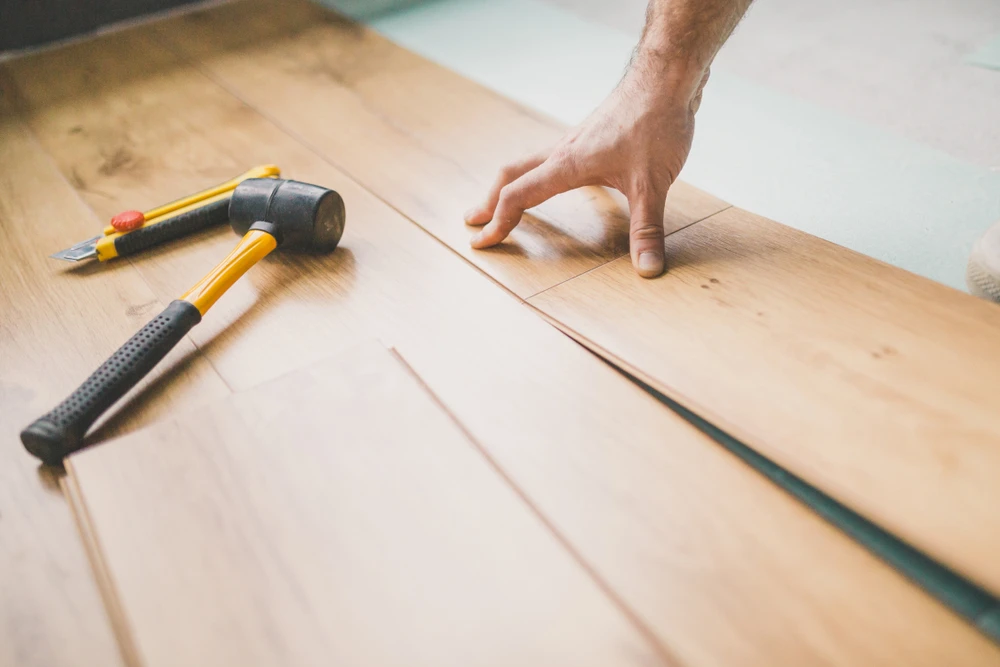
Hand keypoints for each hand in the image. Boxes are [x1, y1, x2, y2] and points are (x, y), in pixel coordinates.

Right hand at [464, 61, 708, 277]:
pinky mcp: (591, 136)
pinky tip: (557, 183)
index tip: (481, 243)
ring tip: (504, 205)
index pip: (516, 197)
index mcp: (566, 165)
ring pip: (529, 165)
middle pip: (511, 176)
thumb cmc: (655, 123)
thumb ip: (647, 229)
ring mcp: (575, 141)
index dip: (497, 223)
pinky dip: (541, 176)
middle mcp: (563, 152)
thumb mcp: (652, 184)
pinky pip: (553, 159)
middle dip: (490, 201)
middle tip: (474, 221)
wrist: (666, 78)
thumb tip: (648, 269)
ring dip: (511, 186)